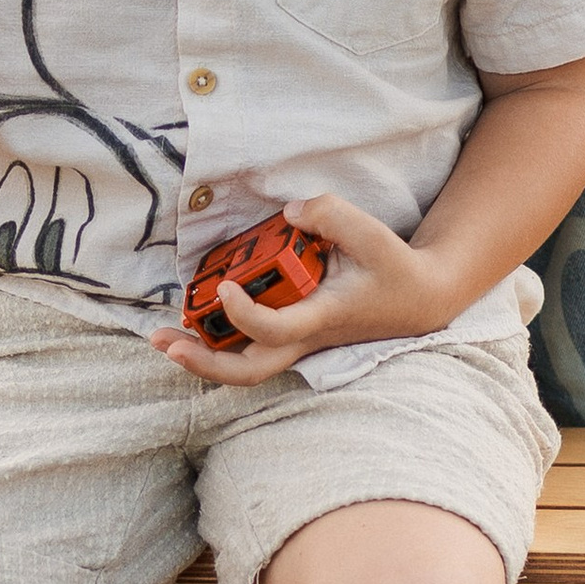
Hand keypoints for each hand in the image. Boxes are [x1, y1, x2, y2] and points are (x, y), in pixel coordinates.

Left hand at [148, 193, 453, 382]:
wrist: (420, 300)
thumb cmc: (394, 269)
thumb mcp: (372, 234)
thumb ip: (330, 215)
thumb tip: (289, 212)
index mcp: (322, 317)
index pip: (276, 329)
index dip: (245, 314)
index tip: (225, 287)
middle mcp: (305, 338)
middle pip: (249, 370)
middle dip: (204, 363)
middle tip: (167, 343)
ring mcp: (298, 342)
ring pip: (245, 366)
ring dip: (203, 355)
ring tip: (164, 338)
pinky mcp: (293, 336)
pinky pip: (249, 347)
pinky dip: (218, 340)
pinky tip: (192, 321)